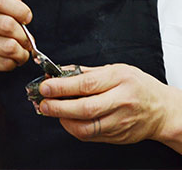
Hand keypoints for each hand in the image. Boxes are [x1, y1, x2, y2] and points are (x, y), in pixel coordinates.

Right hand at [0, 0, 31, 76]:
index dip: (19, 9)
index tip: (26, 17)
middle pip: (7, 25)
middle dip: (24, 35)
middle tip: (26, 38)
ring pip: (8, 47)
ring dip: (21, 51)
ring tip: (20, 49)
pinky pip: (4, 62)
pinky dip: (13, 62)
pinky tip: (10, 58)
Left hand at [37, 63, 175, 144]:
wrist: (161, 110)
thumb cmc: (137, 85)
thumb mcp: (115, 69)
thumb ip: (87, 72)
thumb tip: (61, 72)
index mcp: (119, 79)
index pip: (86, 85)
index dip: (62, 86)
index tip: (46, 86)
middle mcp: (120, 101)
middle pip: (85, 108)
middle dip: (59, 106)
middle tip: (43, 102)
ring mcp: (120, 121)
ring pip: (87, 127)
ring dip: (64, 120)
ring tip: (51, 110)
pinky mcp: (117, 136)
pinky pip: (91, 135)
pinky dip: (74, 128)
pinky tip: (66, 119)